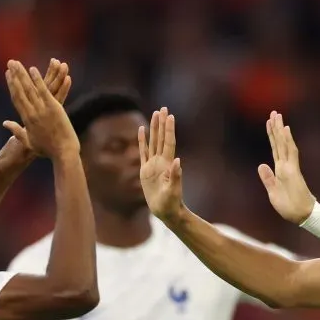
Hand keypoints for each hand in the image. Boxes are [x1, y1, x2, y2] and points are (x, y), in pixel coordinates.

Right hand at [2, 60, 78, 159]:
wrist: (63, 153)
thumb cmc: (48, 150)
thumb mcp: (29, 142)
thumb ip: (17, 131)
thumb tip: (5, 123)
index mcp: (26, 120)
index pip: (16, 99)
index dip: (11, 85)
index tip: (8, 75)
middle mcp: (32, 113)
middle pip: (20, 91)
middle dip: (14, 76)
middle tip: (10, 63)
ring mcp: (42, 110)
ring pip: (30, 89)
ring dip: (23, 74)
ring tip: (18, 63)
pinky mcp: (54, 108)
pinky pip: (44, 91)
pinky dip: (38, 80)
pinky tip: (33, 69)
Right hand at [139, 107, 184, 222]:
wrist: (166, 211)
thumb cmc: (171, 203)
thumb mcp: (173, 191)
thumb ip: (175, 177)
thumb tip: (177, 161)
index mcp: (167, 164)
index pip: (168, 143)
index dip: (169, 130)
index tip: (170, 116)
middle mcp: (161, 161)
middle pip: (161, 138)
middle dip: (162, 123)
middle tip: (163, 108)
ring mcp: (153, 165)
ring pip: (152, 142)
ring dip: (154, 128)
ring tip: (154, 114)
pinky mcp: (145, 170)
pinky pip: (142, 152)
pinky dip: (142, 141)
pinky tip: (142, 130)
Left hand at [258, 111, 315, 224]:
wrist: (302, 216)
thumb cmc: (289, 207)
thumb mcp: (273, 193)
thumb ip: (268, 179)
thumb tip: (261, 165)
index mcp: (279, 171)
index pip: (275, 150)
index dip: (272, 136)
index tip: (269, 123)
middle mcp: (285, 166)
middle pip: (279, 143)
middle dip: (276, 128)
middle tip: (274, 113)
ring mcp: (290, 167)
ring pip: (284, 144)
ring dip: (280, 130)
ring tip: (277, 116)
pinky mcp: (294, 171)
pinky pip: (290, 153)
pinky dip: (287, 141)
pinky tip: (285, 130)